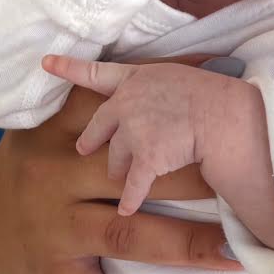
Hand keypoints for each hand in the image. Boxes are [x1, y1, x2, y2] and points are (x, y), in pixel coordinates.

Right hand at [0, 58, 227, 273]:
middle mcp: (54, 177)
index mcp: (59, 132)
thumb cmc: (32, 168)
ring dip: (183, 243)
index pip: (119, 113)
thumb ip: (106, 96)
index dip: (170, 111)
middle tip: (248, 181)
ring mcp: (54, 229)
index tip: (222, 112)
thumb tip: (201, 62)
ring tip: (234, 251)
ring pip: (126, 234)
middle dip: (193, 178)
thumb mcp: (53, 125)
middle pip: (132, 172)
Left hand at [42, 55, 251, 217]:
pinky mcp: (144, 159)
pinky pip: (133, 186)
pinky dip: (131, 200)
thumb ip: (163, 87)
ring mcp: (134, 131)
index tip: (46, 62)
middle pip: (100, 126)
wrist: (227, 117)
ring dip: (117, 169)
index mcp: (137, 78)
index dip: (70, 67)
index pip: (97, 72)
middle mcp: (128, 102)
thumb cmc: (215, 95)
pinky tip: (127, 211)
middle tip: (84, 148)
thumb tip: (169, 93)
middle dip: (92, 139)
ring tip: (120, 179)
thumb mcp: (184, 76)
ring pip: (114, 157)